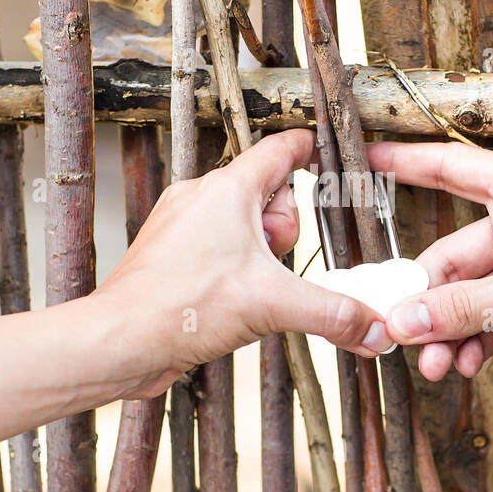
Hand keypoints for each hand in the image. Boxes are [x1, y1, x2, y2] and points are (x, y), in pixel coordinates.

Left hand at [90, 129, 393, 396]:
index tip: (329, 158)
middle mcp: (200, 197)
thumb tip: (373, 325)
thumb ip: (333, 314)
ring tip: (249, 290)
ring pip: (242, 226)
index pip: (282, 149)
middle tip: (275, 266)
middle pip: (268, 197)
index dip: (311, 151)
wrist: (119, 342)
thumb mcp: (274, 306)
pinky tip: (230, 302)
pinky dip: (234, 271)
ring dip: (259, 256)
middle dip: (283, 234)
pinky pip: (217, 249)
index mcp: (227, 189)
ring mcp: (181, 226)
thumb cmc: (179, 307)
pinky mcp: (170, 256)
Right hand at [365, 141, 492, 382]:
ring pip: (469, 297)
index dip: (406, 165)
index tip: (365, 162)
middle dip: (426, 300)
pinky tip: (465, 366)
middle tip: (398, 335)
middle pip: (450, 257)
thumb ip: (467, 308)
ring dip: (449, 331)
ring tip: (436, 367)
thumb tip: (405, 321)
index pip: (451, 170)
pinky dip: (476, 343)